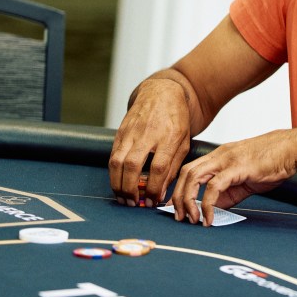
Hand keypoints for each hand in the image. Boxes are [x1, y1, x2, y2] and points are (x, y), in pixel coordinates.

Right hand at [108, 77, 191, 206]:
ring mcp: (131, 132)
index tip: (151, 201)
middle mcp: (148, 134)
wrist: (162, 93)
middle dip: (130, 189)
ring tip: (123, 198)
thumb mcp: (184, 142)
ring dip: (117, 184)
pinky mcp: (120, 132)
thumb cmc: (176, 120)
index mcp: (169, 137)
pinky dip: (113, 173)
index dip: (153, 187)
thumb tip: (159, 194)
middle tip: (133, 203)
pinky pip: (112, 155)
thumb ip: (173, 168)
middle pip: (132, 165)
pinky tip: (118, 183)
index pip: (158, 167)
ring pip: (117, 161)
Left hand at [170, 129, 296, 225]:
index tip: (177, 207)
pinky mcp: (236, 168)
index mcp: (219, 156)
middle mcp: (218, 155)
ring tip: (192, 220)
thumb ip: (228, 193)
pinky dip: (207, 204)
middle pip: (186, 173)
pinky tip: (209, 218)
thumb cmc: (273, 161)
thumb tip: (213, 209)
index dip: (179, 188)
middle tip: (179, 217)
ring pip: (194, 177)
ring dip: (187, 200)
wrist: (292, 149)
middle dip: (177, 196)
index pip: (190, 170)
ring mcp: (226, 160)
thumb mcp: (245, 178)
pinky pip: (213, 187)